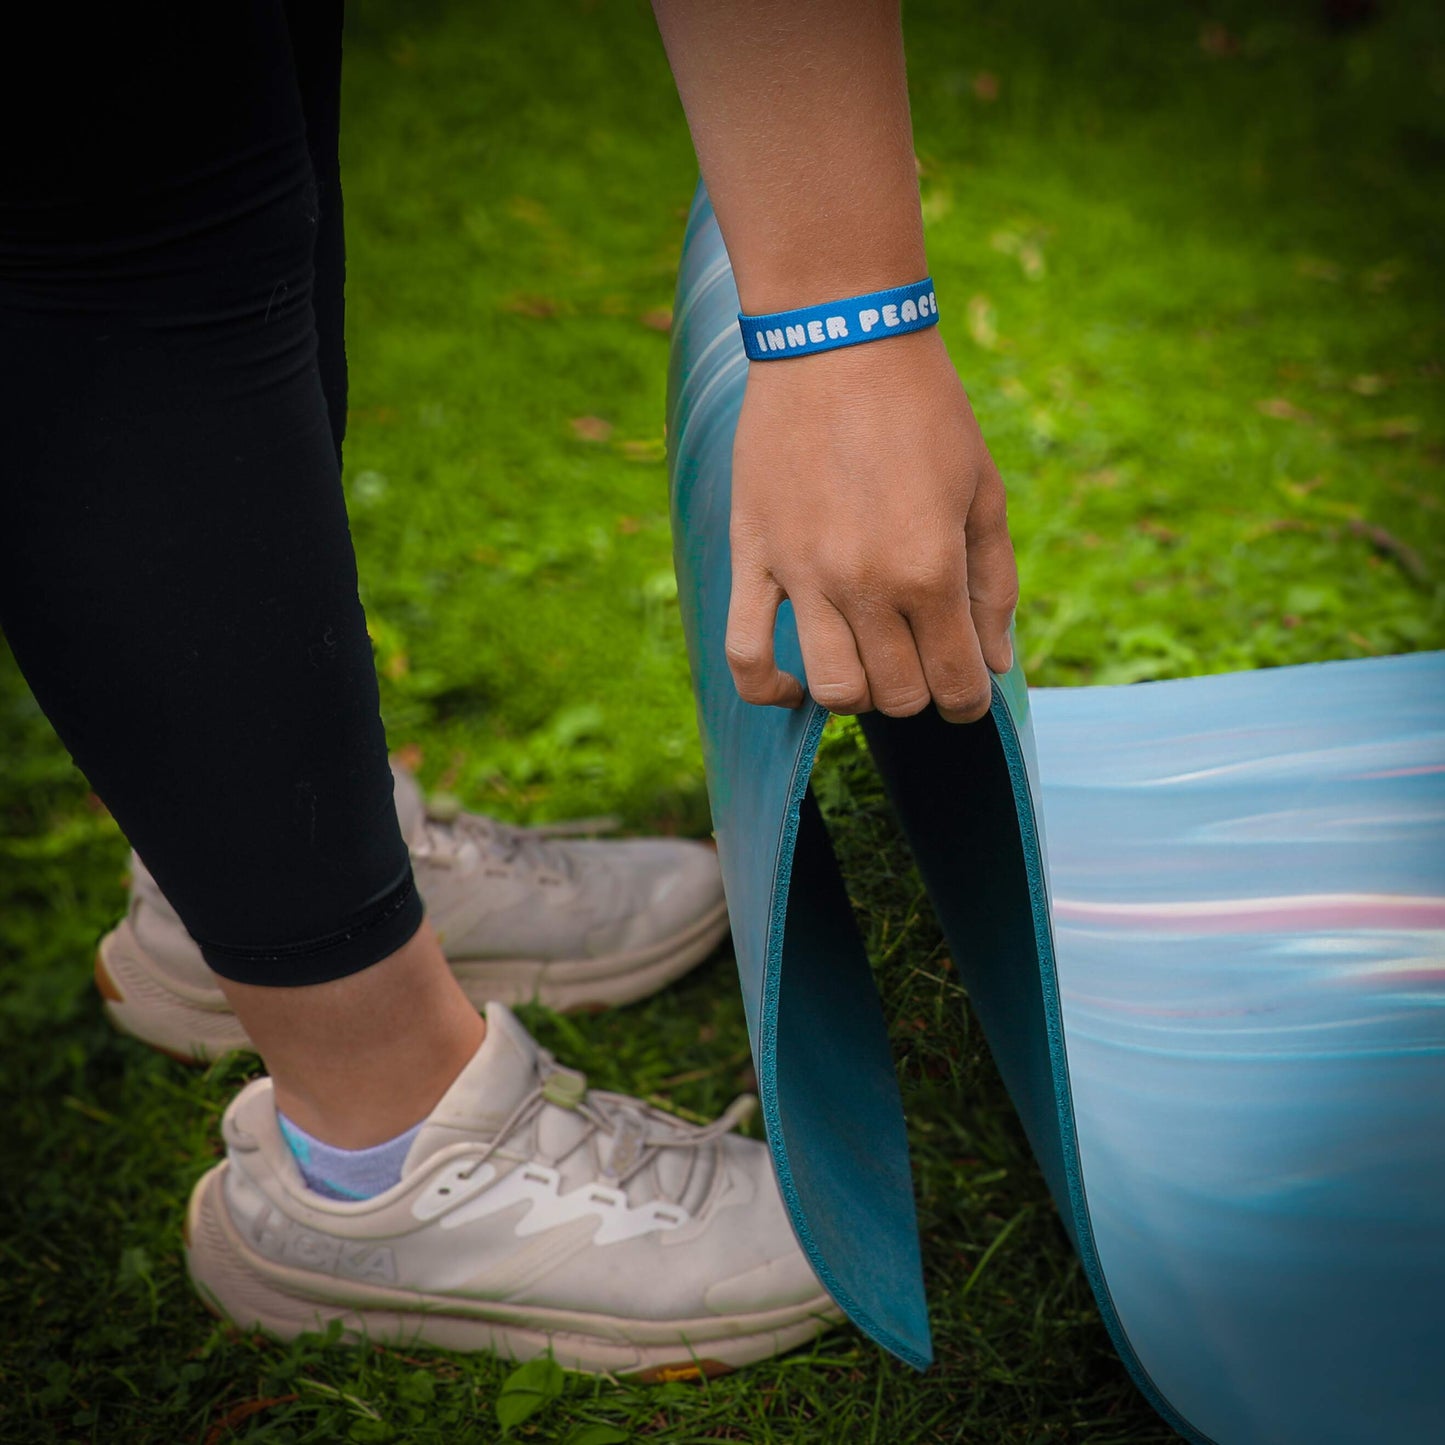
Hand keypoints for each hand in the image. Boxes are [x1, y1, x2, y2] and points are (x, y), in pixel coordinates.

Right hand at [726, 326, 1017, 723]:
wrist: (838, 339)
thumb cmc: (923, 411)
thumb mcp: (983, 491)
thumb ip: (995, 586)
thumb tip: (995, 664)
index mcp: (931, 568)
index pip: (957, 684)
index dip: (969, 703)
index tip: (965, 690)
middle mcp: (865, 583)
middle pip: (896, 696)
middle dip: (919, 692)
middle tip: (920, 657)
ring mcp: (802, 575)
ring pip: (832, 689)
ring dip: (859, 694)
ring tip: (868, 660)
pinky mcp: (753, 557)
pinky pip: (745, 652)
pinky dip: (769, 690)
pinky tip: (793, 689)